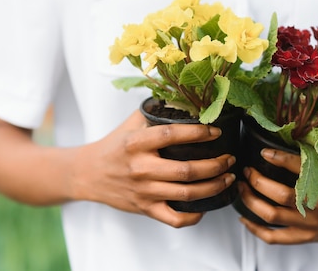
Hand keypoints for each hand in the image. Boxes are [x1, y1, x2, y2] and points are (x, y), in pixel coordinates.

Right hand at [71, 110, 235, 227]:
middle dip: (216, 165)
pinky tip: (206, 206)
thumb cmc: (114, 146)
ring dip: (214, 186)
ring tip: (228, 177)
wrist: (88, 174)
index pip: (172, 135)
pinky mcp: (145, 209)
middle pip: (187, 170)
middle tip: (229, 158)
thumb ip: (156, 111)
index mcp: (136, 143)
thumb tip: (185, 98)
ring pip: (187, 194)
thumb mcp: (131, 123)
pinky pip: (175, 219)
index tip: (216, 132)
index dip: (199, 133)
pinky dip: (194, 216)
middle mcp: (141, 168)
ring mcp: (144, 191)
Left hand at [238, 148, 317, 243]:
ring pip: (273, 215)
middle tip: (247, 169)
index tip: (264, 151)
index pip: (302, 170)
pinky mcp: (305, 237)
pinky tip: (243, 217)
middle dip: (258, 181)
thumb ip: (316, 150)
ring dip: (251, 200)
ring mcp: (312, 224)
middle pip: (282, 195)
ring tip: (241, 186)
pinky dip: (255, 229)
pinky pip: (275, 238)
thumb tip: (289, 130)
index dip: (280, 159)